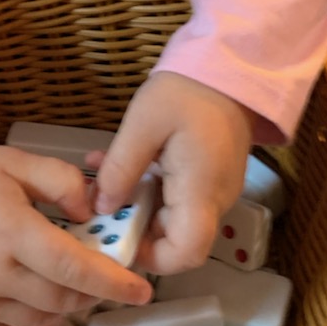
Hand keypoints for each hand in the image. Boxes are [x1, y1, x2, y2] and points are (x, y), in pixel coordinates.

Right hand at [0, 144, 152, 325]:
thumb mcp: (17, 162)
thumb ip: (62, 182)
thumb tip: (91, 215)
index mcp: (10, 231)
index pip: (74, 268)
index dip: (113, 283)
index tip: (142, 291)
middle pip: (61, 298)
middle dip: (92, 292)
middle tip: (101, 277)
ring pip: (39, 320)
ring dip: (64, 307)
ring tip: (67, 284)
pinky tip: (43, 312)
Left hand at [90, 72, 255, 274]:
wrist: (228, 67)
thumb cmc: (187, 92)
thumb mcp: (143, 124)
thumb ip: (120, 169)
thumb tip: (101, 207)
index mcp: (201, 192)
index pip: (186, 254)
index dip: (150, 259)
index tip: (116, 238)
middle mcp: (213, 201)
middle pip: (175, 240)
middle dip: (133, 227)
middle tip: (98, 205)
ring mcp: (213, 190)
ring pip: (171, 218)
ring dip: (134, 204)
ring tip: (101, 178)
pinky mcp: (207, 178)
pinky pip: (175, 197)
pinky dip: (147, 188)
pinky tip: (119, 165)